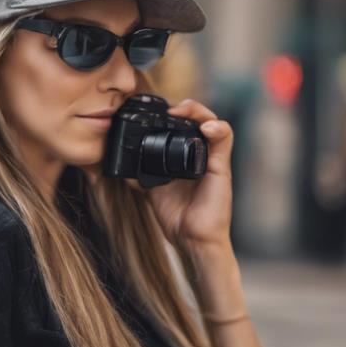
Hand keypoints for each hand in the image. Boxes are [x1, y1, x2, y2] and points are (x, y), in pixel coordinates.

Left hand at [129, 99, 233, 254]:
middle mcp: (202, 154)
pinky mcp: (222, 167)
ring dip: (199, 112)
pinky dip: (218, 129)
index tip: (157, 112)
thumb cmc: (177, 215)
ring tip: (183, 111)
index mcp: (186, 156)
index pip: (185, 125)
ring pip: (213, 122)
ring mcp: (213, 159)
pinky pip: (225, 140)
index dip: (175, 114)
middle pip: (200, 119)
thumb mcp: (152, 189)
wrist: (190, 238)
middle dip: (186, 108)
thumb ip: (140, 174)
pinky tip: (207, 128)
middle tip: (169, 109)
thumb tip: (120, 165)